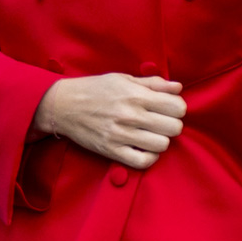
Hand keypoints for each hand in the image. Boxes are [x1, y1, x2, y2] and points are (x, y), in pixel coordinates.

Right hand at [33, 73, 185, 169]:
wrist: (63, 105)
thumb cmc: (95, 89)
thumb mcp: (124, 78)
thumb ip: (153, 83)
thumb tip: (178, 87)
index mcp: (136, 95)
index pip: (177, 107)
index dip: (178, 108)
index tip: (169, 109)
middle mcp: (130, 115)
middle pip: (174, 128)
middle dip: (172, 124)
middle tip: (161, 122)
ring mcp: (121, 135)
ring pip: (162, 145)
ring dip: (161, 140)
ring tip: (152, 135)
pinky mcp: (111, 151)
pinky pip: (142, 162)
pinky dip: (149, 157)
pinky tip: (145, 149)